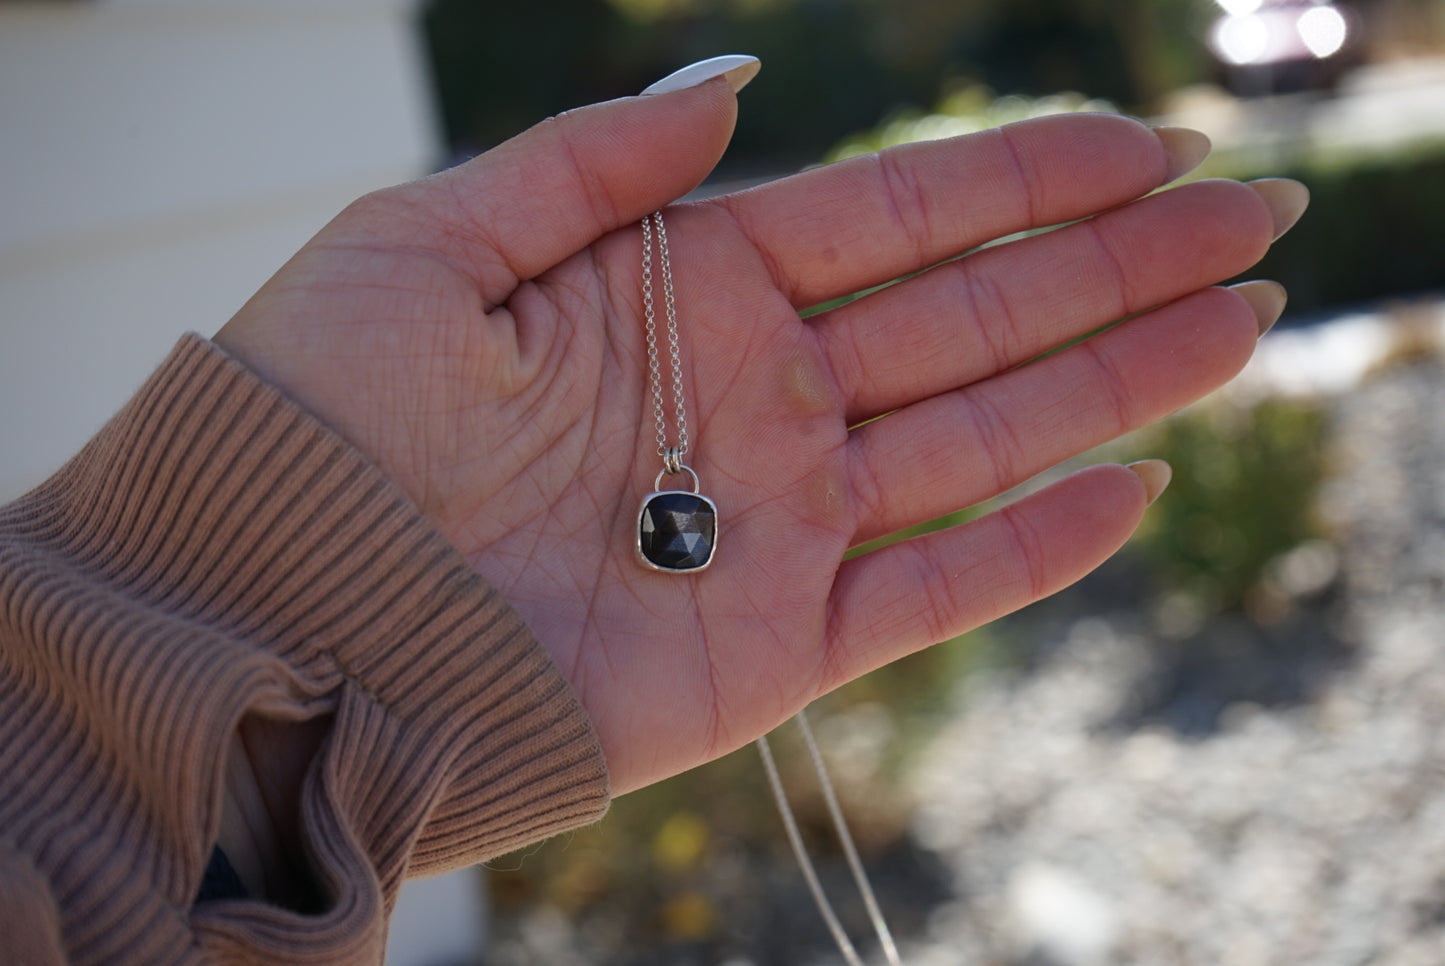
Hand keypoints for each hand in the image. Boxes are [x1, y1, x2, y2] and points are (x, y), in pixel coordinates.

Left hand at [215, 76, 1301, 796]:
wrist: (279, 615)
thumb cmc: (322, 420)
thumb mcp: (431, 241)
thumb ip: (589, 162)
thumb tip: (730, 83)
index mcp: (686, 289)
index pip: (893, 220)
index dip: (1022, 179)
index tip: (1142, 145)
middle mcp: (753, 398)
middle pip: (972, 317)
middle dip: (1115, 266)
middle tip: (1248, 216)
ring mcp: (778, 522)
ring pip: (986, 440)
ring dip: (1119, 380)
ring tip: (1242, 319)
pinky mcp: (777, 646)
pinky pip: (936, 594)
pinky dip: (1036, 547)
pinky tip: (1134, 486)